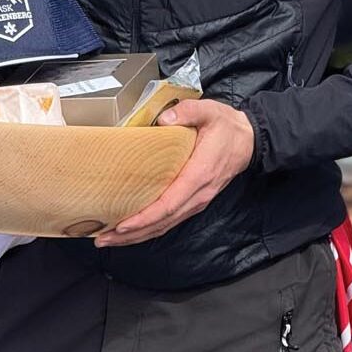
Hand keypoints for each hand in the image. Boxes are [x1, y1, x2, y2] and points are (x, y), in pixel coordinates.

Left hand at [94, 99, 253, 247]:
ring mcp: (197, 201)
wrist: (248, 140)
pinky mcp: (194, 202)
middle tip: (103, 239)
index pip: (169, 204)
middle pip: (162, 222)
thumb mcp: (210, 111)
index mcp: (200, 174)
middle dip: (132, 234)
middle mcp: (198, 194)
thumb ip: (189, 111)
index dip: (145, 217)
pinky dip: (149, 229)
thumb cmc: (226, 127)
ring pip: (165, 226)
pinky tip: (131, 232)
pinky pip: (169, 221)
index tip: (122, 224)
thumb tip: (164, 119)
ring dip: (137, 236)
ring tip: (109, 239)